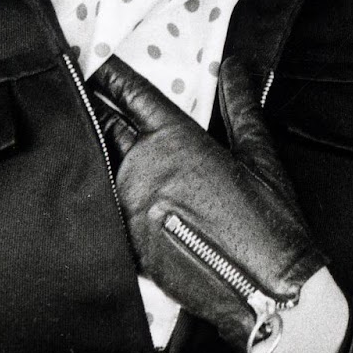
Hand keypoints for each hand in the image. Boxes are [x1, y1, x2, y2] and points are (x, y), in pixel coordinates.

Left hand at [89, 56, 325, 352]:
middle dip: (96, 109)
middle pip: (105, 127)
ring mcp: (129, 209)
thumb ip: (240, 104)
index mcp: (176, 141)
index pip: (132, 95)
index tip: (95, 63)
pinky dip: (104, 194)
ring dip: (97, 150)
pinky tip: (104, 190)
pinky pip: (107, 209)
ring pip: (102, 167)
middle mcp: (144, 169)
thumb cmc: (268, 220)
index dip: (111, 76)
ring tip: (86, 136)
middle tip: (84, 92)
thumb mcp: (259, 153)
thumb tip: (236, 67)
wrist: (263, 289)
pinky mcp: (127, 245)